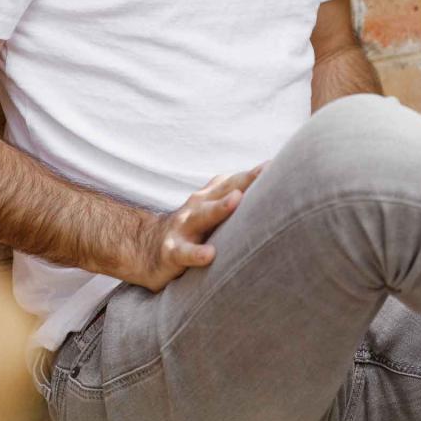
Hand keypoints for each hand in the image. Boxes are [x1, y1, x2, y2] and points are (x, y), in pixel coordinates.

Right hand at [130, 163, 264, 291]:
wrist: (143, 247)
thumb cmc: (188, 229)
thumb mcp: (209, 209)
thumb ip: (232, 196)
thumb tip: (268, 184)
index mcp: (209, 197)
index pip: (236, 181)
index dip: (255, 174)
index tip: (276, 165)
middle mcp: (197, 206)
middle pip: (225, 190)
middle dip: (246, 181)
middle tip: (267, 171)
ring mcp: (184, 227)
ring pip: (204, 216)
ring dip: (220, 207)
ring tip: (236, 199)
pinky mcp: (172, 251)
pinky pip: (185, 253)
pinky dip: (197, 253)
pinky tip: (210, 255)